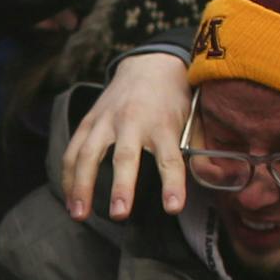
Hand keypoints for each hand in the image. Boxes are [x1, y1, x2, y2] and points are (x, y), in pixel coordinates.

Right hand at [62, 49, 191, 221]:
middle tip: (119, 214)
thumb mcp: (193, 119)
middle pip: (125, 156)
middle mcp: (132, 121)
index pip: (170, 158)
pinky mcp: (88, 121)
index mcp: (163, 124)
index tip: (173, 207)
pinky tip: (69, 199)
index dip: (172, 184)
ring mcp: (106, 120)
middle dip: (121, 186)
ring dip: (82, 186)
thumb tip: (211, 179)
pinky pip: (73, 150)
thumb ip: (198, 149)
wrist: (149, 64)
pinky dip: (68, 176)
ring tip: (79, 215)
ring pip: (89, 154)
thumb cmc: (173, 98)